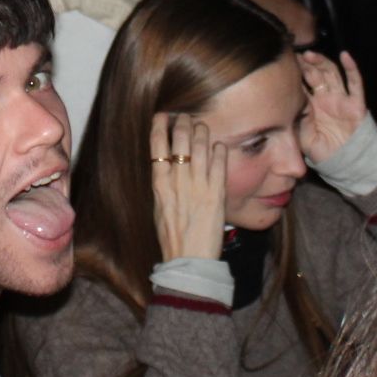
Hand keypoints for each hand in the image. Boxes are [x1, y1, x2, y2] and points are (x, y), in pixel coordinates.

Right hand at [149, 112, 226, 260]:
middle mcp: (177, 181)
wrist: (189, 260)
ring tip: (202, 126)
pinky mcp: (216, 193)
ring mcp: (198, 186)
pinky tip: (219, 145)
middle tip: (186, 117)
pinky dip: (219, 151)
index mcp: (159, 185)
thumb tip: (166, 166)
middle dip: (183, 123)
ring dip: (201, 132)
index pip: (157, 146)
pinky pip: (219, 163)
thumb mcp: (159, 208)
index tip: (162, 116)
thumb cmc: (172, 237)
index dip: (159, 126)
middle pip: (179, 141)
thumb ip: (163, 185)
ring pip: (200, 147)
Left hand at [298, 50, 366, 164]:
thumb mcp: (305, 139)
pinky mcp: (356, 103)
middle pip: (315, 74)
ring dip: (322, 62)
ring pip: (331, 73)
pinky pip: (355, 83)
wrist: (346, 164)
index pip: (302, 84)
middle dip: (305, 64)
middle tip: (294, 55)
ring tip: (310, 54)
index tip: (284, 62)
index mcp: (311, 106)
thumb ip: (300, 124)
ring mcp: (341, 99)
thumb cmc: (323, 153)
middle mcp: (325, 99)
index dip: (294, 73)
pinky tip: (345, 56)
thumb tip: (294, 105)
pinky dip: (351, 68)